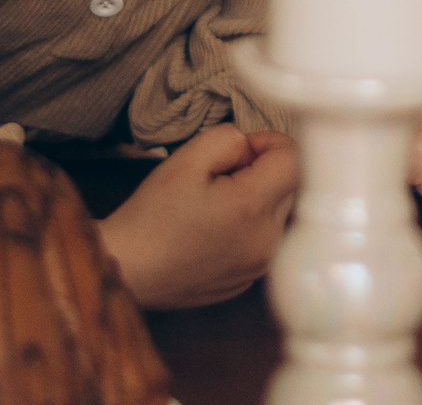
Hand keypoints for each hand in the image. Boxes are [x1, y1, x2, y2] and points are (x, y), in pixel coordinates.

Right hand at [98, 125, 299, 308]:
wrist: (127, 271)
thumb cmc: (150, 216)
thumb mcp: (186, 159)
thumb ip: (230, 139)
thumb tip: (252, 149)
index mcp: (252, 208)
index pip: (293, 160)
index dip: (270, 143)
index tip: (242, 149)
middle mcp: (265, 242)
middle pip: (288, 187)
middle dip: (262, 171)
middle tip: (220, 176)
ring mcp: (258, 267)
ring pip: (277, 215)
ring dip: (257, 200)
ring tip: (215, 204)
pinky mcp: (247, 281)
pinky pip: (263, 241)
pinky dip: (248, 228)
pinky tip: (212, 229)